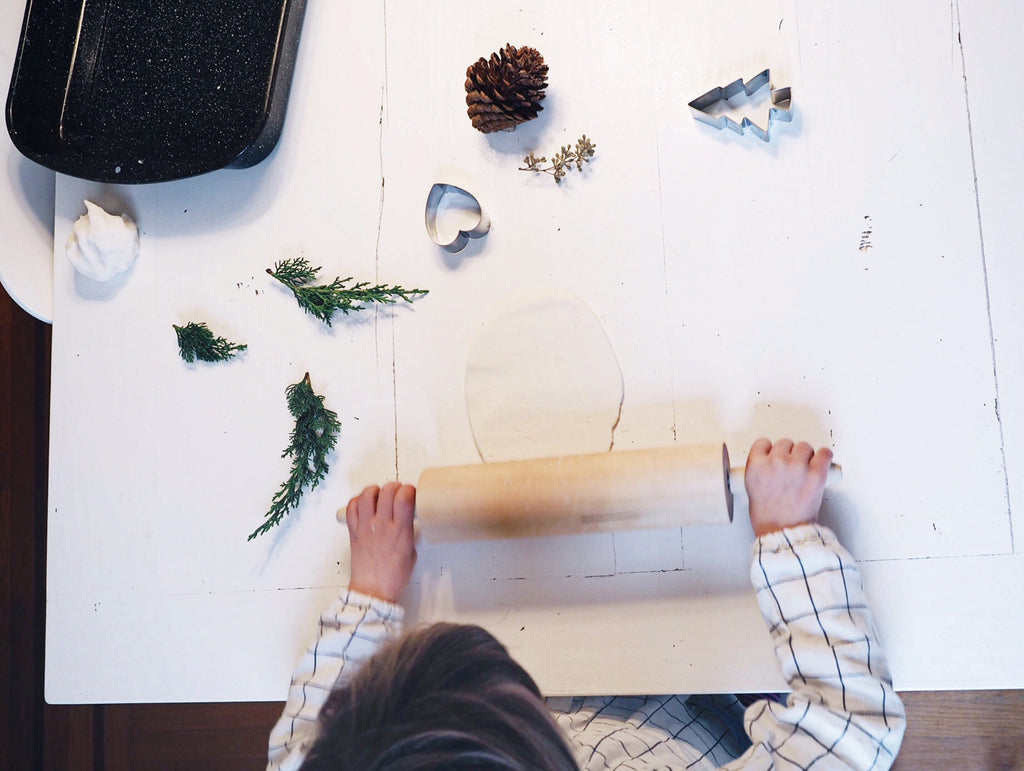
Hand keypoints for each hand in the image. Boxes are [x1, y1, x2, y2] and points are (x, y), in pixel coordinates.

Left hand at [340, 483, 417, 602]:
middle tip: (398, 493)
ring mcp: (366, 527)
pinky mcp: (353, 531)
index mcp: (400, 531)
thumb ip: (408, 533)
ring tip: (380, 496)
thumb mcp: (411, 553)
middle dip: (395, 487)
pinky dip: (359, 501)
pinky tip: (366, 505)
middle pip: (387, 491)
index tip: (411, 494)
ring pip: (367, 495)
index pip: (404, 497)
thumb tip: (406, 521)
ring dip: (376, 490)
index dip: (409, 490)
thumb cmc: (394, 577)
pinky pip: (352, 507)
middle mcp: (382, 525)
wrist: (373, 591)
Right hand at [745, 438, 832, 536]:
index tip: (774, 455)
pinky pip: (824, 454)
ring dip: (805, 455)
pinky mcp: (816, 474)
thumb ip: (761, 471)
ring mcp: (796, 467)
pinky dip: (825, 456)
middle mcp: (775, 462)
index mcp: (756, 466)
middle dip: (788, 453)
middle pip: (785, 443)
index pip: (763, 443)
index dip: (770, 450)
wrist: (784, 533)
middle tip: (791, 466)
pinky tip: (822, 460)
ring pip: (804, 447)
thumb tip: (771, 464)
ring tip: (806, 467)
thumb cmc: (768, 518)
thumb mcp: (752, 489)